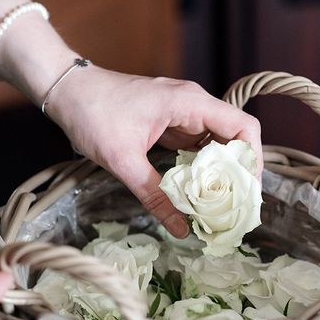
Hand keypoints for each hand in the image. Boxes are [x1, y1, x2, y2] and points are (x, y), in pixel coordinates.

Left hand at [44, 67, 262, 238]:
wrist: (66, 90)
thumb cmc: (92, 114)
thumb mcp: (123, 160)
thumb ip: (154, 194)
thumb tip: (181, 229)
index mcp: (189, 103)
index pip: (243, 127)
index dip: (254, 160)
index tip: (248, 192)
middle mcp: (193, 104)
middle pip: (234, 138)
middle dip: (238, 172)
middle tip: (235, 208)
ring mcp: (182, 112)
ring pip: (216, 144)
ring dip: (220, 173)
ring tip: (220, 205)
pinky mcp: (170, 122)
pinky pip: (196, 146)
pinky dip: (200, 169)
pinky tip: (196, 192)